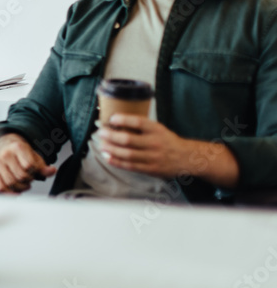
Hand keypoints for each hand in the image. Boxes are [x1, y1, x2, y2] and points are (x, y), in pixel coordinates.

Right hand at [0, 133, 56, 193]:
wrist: (6, 147)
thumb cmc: (21, 154)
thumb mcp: (34, 157)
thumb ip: (43, 167)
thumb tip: (52, 171)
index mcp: (18, 147)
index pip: (29, 165)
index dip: (34, 171)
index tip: (34, 170)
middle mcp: (6, 154)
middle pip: (21, 176)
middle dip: (29, 180)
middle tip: (29, 178)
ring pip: (11, 183)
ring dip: (21, 187)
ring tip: (24, 184)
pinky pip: (1, 187)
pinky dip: (10, 193)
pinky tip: (16, 191)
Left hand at [97, 114, 226, 181]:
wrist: (186, 158)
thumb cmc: (167, 140)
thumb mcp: (158, 128)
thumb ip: (141, 126)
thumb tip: (116, 122)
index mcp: (157, 130)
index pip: (138, 122)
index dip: (123, 120)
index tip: (111, 118)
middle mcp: (155, 143)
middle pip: (128, 139)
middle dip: (111, 136)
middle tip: (101, 132)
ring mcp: (153, 157)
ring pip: (127, 154)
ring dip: (111, 149)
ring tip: (101, 145)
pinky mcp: (151, 169)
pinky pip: (130, 166)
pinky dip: (117, 161)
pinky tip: (107, 156)